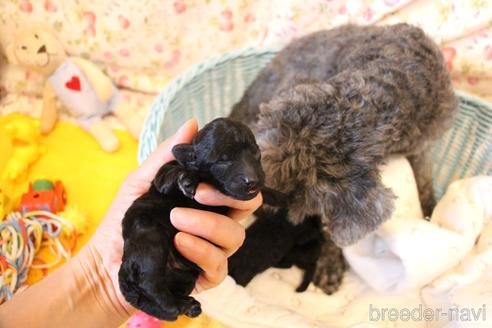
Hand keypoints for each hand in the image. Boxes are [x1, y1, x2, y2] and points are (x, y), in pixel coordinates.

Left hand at [81, 118, 261, 314]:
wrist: (103, 264)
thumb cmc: (124, 221)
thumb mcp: (141, 182)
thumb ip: (167, 156)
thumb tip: (193, 124)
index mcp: (205, 201)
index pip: (236, 186)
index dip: (232, 177)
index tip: (206, 173)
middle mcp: (214, 224)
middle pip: (246, 208)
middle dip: (227, 197)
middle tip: (196, 193)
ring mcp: (211, 251)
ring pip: (235, 236)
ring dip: (208, 225)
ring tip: (176, 220)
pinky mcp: (204, 276)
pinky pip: (219, 264)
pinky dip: (202, 251)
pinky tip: (180, 243)